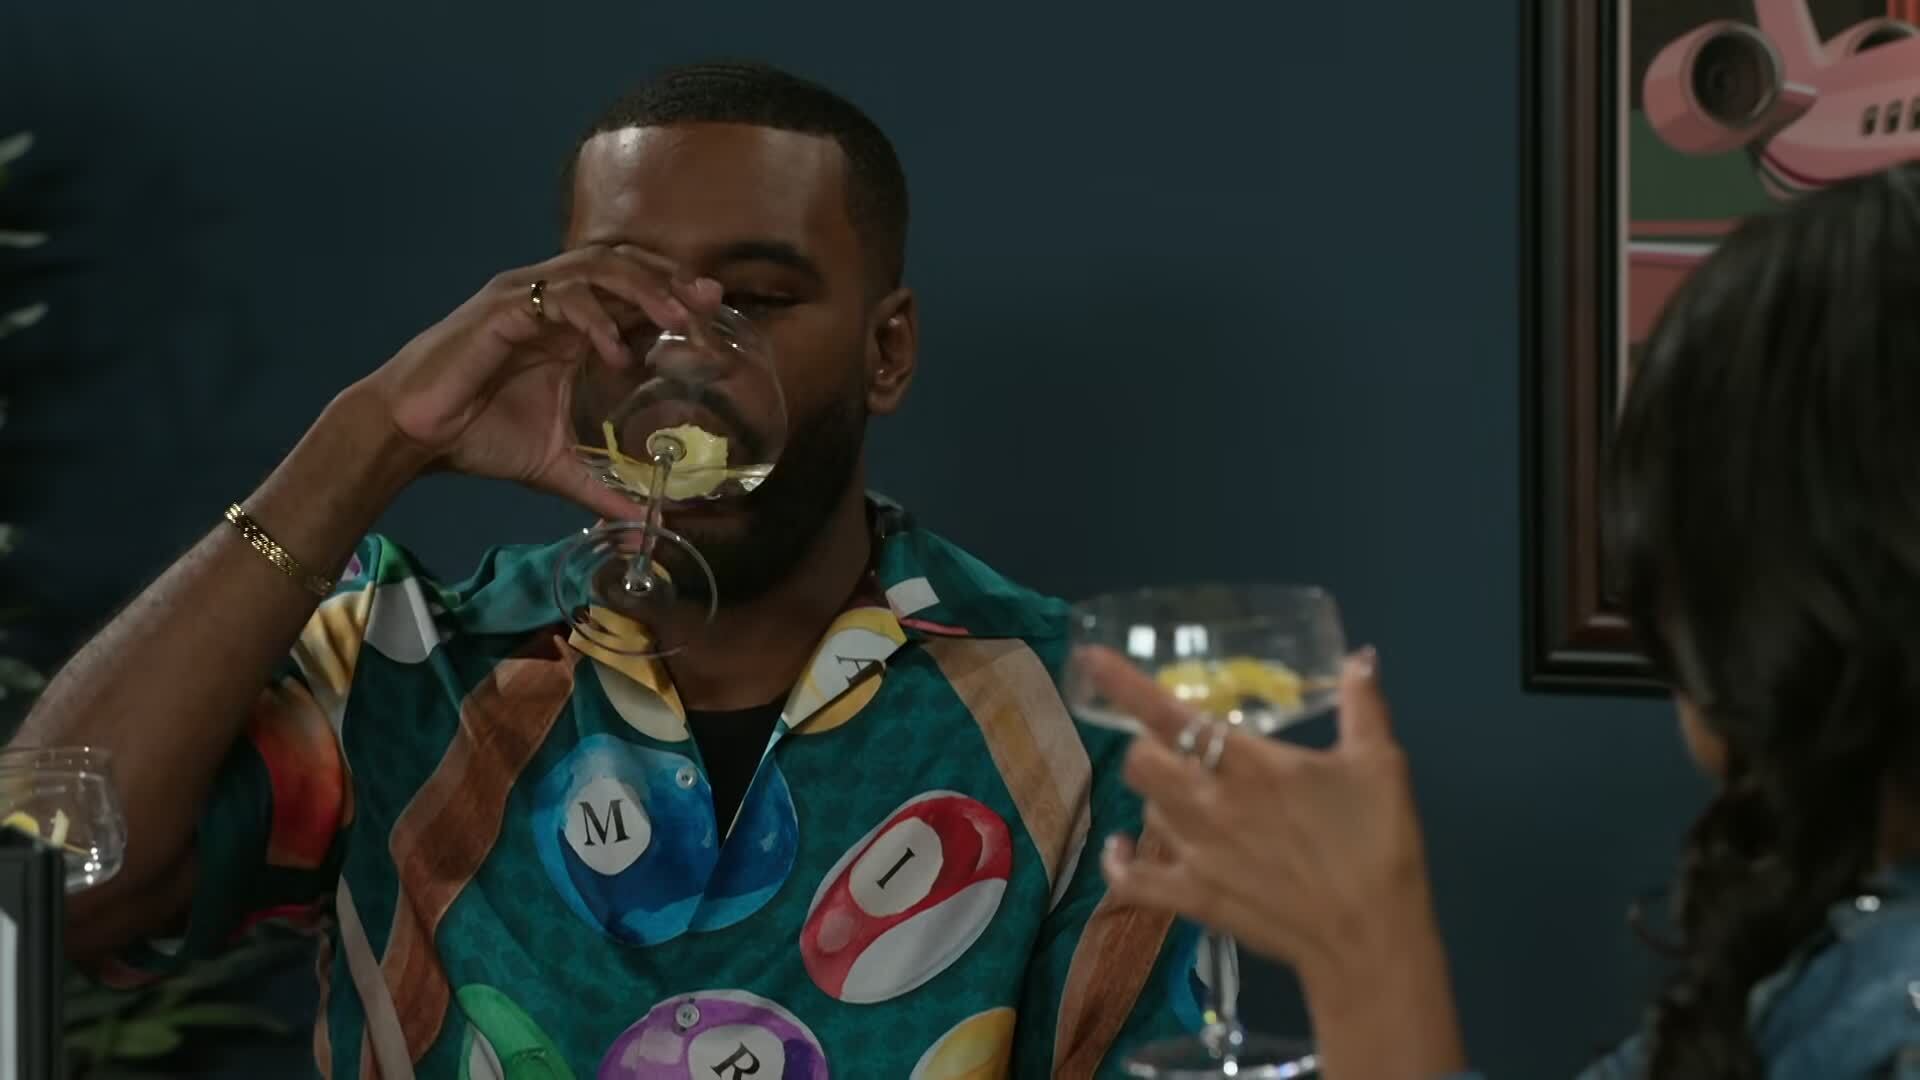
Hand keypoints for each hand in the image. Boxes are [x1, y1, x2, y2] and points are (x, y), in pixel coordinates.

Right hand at [360, 244, 721, 520]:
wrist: (415, 435)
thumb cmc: (480, 437)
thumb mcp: (558, 466)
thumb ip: (603, 487)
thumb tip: (648, 524)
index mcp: (571, 329)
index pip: (635, 293)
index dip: (676, 297)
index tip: (718, 315)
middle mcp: (555, 302)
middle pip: (626, 266)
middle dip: (672, 281)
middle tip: (710, 305)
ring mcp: (528, 298)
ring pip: (598, 266)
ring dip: (644, 289)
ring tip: (677, 321)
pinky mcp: (502, 308)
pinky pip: (559, 297)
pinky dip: (595, 318)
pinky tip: (616, 352)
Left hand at [1090, 647, 1431, 982]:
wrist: (1370, 939)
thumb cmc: (1377, 845)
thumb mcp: (1381, 764)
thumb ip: (1363, 704)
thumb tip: (1362, 657)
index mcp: (1248, 764)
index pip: (1168, 714)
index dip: (1124, 684)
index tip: (1091, 659)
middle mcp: (1208, 803)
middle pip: (1142, 762)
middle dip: (1152, 746)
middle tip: (1182, 748)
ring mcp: (1194, 854)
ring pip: (1145, 809)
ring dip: (1158, 796)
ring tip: (1187, 797)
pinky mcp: (1192, 899)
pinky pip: (1131, 878)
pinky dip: (1119, 861)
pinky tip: (1121, 849)